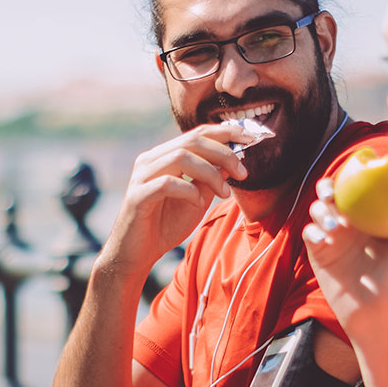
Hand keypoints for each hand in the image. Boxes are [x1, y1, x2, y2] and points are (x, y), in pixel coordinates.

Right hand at [102, 123, 251, 275]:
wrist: (136, 254)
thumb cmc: (165, 225)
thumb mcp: (197, 199)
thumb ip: (211, 180)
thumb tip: (234, 161)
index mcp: (165, 156)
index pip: (197, 134)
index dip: (225, 132)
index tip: (251, 138)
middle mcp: (151, 160)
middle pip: (192, 140)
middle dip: (223, 153)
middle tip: (243, 172)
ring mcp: (142, 176)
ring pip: (181, 157)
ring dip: (210, 172)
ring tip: (224, 192)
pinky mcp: (137, 196)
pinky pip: (166, 184)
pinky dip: (188, 191)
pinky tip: (198, 204)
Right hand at [302, 178, 387, 334]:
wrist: (371, 314)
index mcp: (369, 219)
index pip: (358, 189)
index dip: (353, 174)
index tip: (356, 166)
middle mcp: (349, 224)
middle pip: (332, 196)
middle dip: (327, 187)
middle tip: (332, 190)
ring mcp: (332, 237)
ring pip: (318, 211)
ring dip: (320, 211)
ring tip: (333, 223)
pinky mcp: (318, 252)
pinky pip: (310, 234)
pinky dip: (313, 231)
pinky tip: (322, 237)